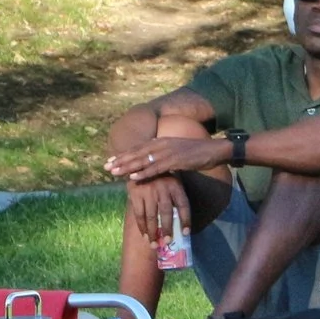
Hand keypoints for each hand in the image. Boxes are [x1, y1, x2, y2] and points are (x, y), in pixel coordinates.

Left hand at [106, 134, 220, 182]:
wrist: (213, 150)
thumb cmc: (196, 153)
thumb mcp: (176, 150)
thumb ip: (164, 152)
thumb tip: (154, 158)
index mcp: (161, 141)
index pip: (138, 147)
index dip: (124, 154)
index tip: (111, 159)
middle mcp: (162, 144)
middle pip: (136, 152)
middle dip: (120, 160)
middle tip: (106, 166)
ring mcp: (168, 152)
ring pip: (143, 160)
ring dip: (127, 167)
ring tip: (114, 172)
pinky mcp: (175, 161)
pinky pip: (156, 168)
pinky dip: (143, 173)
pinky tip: (133, 177)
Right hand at [126, 174, 188, 247]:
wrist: (140, 164)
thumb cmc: (160, 178)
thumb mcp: (172, 182)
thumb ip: (176, 198)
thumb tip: (182, 222)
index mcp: (175, 186)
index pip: (183, 205)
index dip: (186, 220)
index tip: (186, 233)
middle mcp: (163, 188)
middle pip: (166, 213)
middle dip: (167, 229)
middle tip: (167, 242)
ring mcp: (148, 191)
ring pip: (151, 216)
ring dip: (152, 232)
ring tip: (154, 244)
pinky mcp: (136, 194)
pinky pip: (139, 214)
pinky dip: (142, 227)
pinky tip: (144, 235)